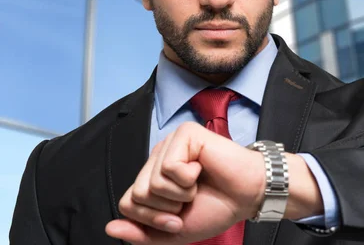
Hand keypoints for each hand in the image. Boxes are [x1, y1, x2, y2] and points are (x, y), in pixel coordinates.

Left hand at [105, 122, 264, 243]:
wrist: (248, 196)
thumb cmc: (217, 207)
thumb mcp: (173, 232)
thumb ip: (141, 233)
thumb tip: (110, 228)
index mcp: (153, 176)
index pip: (127, 203)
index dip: (152, 220)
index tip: (178, 220)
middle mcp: (158, 157)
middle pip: (136, 194)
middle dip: (165, 210)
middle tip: (189, 201)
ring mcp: (171, 143)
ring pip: (151, 182)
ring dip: (180, 194)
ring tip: (197, 185)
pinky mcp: (185, 134)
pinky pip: (170, 167)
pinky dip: (188, 179)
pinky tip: (202, 170)